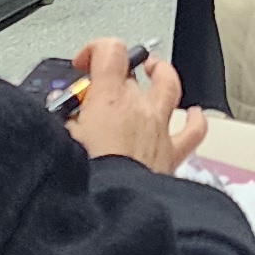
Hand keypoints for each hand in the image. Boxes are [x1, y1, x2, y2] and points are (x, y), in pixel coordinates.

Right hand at [67, 39, 205, 173]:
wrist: (115, 205)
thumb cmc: (90, 175)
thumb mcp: (61, 138)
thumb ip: (62, 116)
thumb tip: (59, 105)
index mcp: (109, 98)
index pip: (110, 50)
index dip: (95, 49)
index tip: (83, 64)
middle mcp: (138, 107)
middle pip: (132, 73)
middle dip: (116, 75)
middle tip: (101, 86)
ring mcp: (158, 128)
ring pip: (169, 86)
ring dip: (160, 74)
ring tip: (153, 69)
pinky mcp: (171, 153)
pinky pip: (193, 131)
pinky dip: (195, 120)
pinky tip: (194, 115)